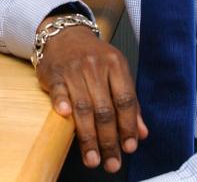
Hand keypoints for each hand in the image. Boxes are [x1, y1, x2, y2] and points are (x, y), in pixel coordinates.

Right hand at [35, 23, 147, 172]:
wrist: (65, 34)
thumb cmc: (93, 57)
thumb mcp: (116, 72)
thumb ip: (130, 103)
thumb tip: (142, 133)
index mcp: (115, 65)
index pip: (125, 100)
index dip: (128, 126)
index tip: (128, 148)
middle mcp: (95, 66)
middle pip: (104, 109)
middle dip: (108, 140)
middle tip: (111, 162)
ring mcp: (73, 69)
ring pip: (83, 106)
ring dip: (88, 136)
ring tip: (92, 158)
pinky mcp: (54, 72)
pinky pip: (59, 90)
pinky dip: (62, 102)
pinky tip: (65, 117)